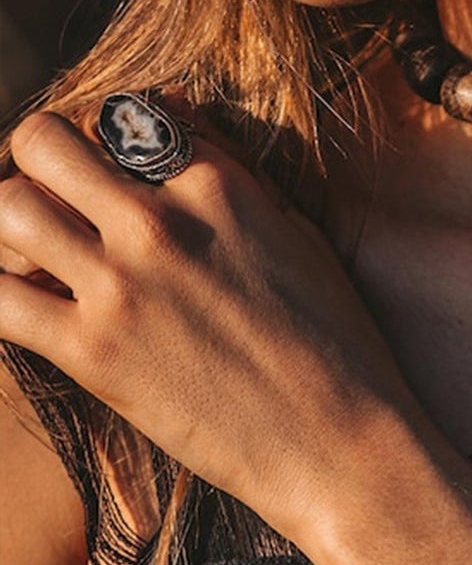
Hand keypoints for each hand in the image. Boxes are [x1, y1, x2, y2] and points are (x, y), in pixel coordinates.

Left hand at [0, 106, 413, 543]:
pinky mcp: (93, 354)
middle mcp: (159, 222)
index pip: (120, 119)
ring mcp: (121, 287)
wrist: (344, 450)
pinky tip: (22, 312)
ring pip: (5, 207)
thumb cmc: (339, 352)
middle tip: (55, 211)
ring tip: (36, 264)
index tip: (110, 184)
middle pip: (39, 142)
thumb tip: (177, 114)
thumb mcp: (300, 240)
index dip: (106, 148)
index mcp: (215, 186)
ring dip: (9, 231)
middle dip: (36, 169)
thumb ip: (235, 175)